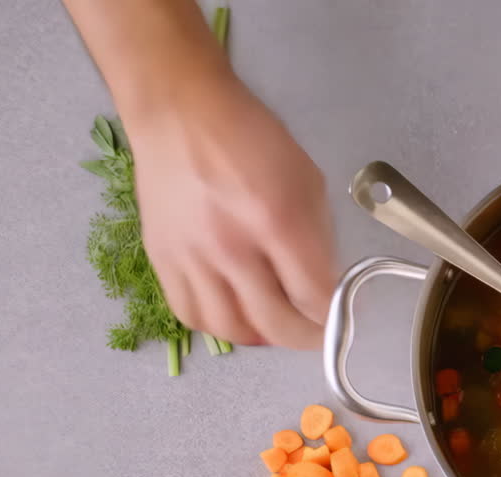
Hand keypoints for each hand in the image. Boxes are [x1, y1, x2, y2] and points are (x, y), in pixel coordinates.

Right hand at [127, 77, 334, 348]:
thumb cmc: (251, 138)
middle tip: (315, 332)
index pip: (312, 295)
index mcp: (276, 221)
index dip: (333, 315)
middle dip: (305, 337)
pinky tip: (236, 316)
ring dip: (261, 339)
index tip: (339, 314)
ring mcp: (192, 257)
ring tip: (276, 327)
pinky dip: (218, 326)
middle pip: (275, 324)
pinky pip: (190, 314)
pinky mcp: (161, 259)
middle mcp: (231, 246)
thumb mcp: (306, 179)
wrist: (180, 113)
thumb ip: (318, 235)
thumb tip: (323, 281)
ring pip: (230, 329)